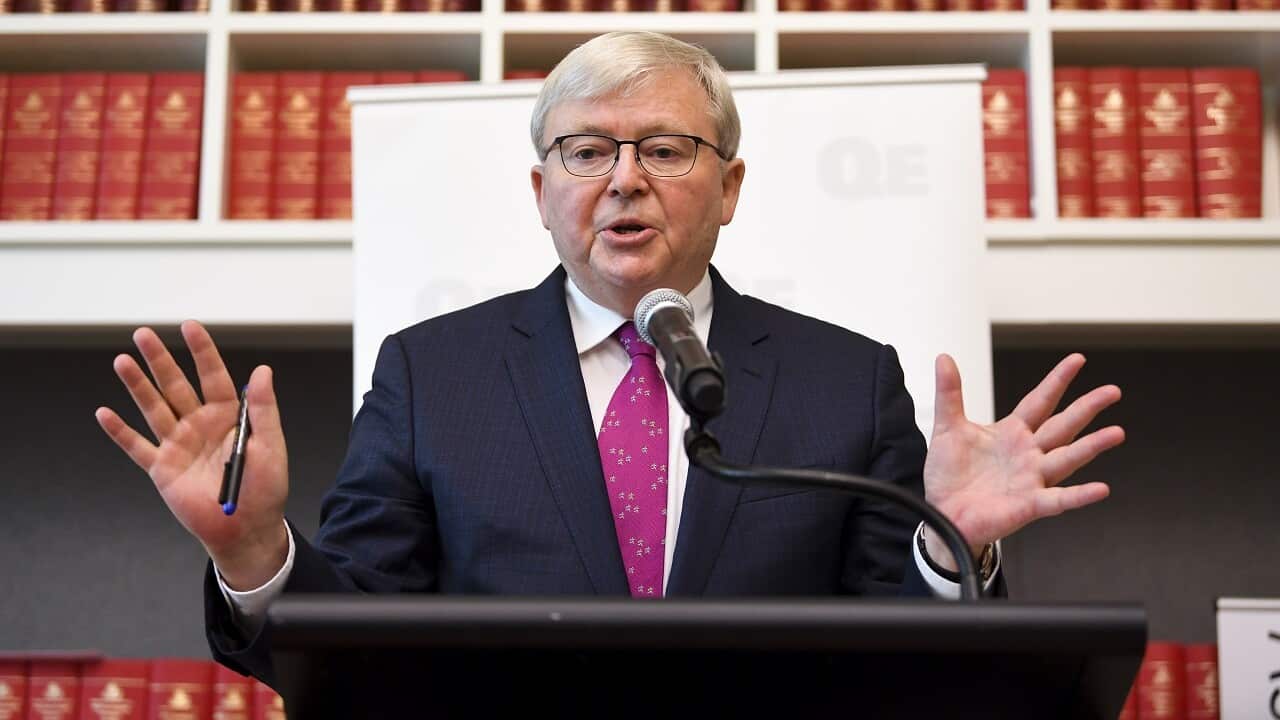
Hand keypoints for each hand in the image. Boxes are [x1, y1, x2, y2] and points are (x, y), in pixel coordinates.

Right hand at [94, 320, 289, 589]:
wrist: (246, 529)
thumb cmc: (265, 489)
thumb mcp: (270, 446)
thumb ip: (263, 409)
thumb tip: (263, 371)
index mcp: (228, 416)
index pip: (212, 375)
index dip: (201, 351)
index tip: (189, 326)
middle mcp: (200, 425)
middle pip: (176, 386)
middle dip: (160, 360)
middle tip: (143, 334)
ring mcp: (179, 445)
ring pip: (153, 408)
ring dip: (138, 386)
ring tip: (122, 361)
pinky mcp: (162, 469)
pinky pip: (137, 447)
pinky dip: (120, 432)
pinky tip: (105, 413)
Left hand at [921, 353, 1124, 569]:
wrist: (942, 514)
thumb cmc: (949, 475)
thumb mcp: (947, 428)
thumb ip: (949, 393)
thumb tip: (944, 357)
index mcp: (1012, 432)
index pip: (1040, 401)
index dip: (1057, 380)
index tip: (1078, 359)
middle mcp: (1028, 454)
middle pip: (1063, 426)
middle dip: (1087, 408)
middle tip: (1112, 391)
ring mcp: (1032, 479)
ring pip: (1067, 459)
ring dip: (1092, 446)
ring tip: (1116, 432)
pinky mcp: (1029, 505)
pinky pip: (1058, 500)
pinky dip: (1079, 496)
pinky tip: (1100, 489)